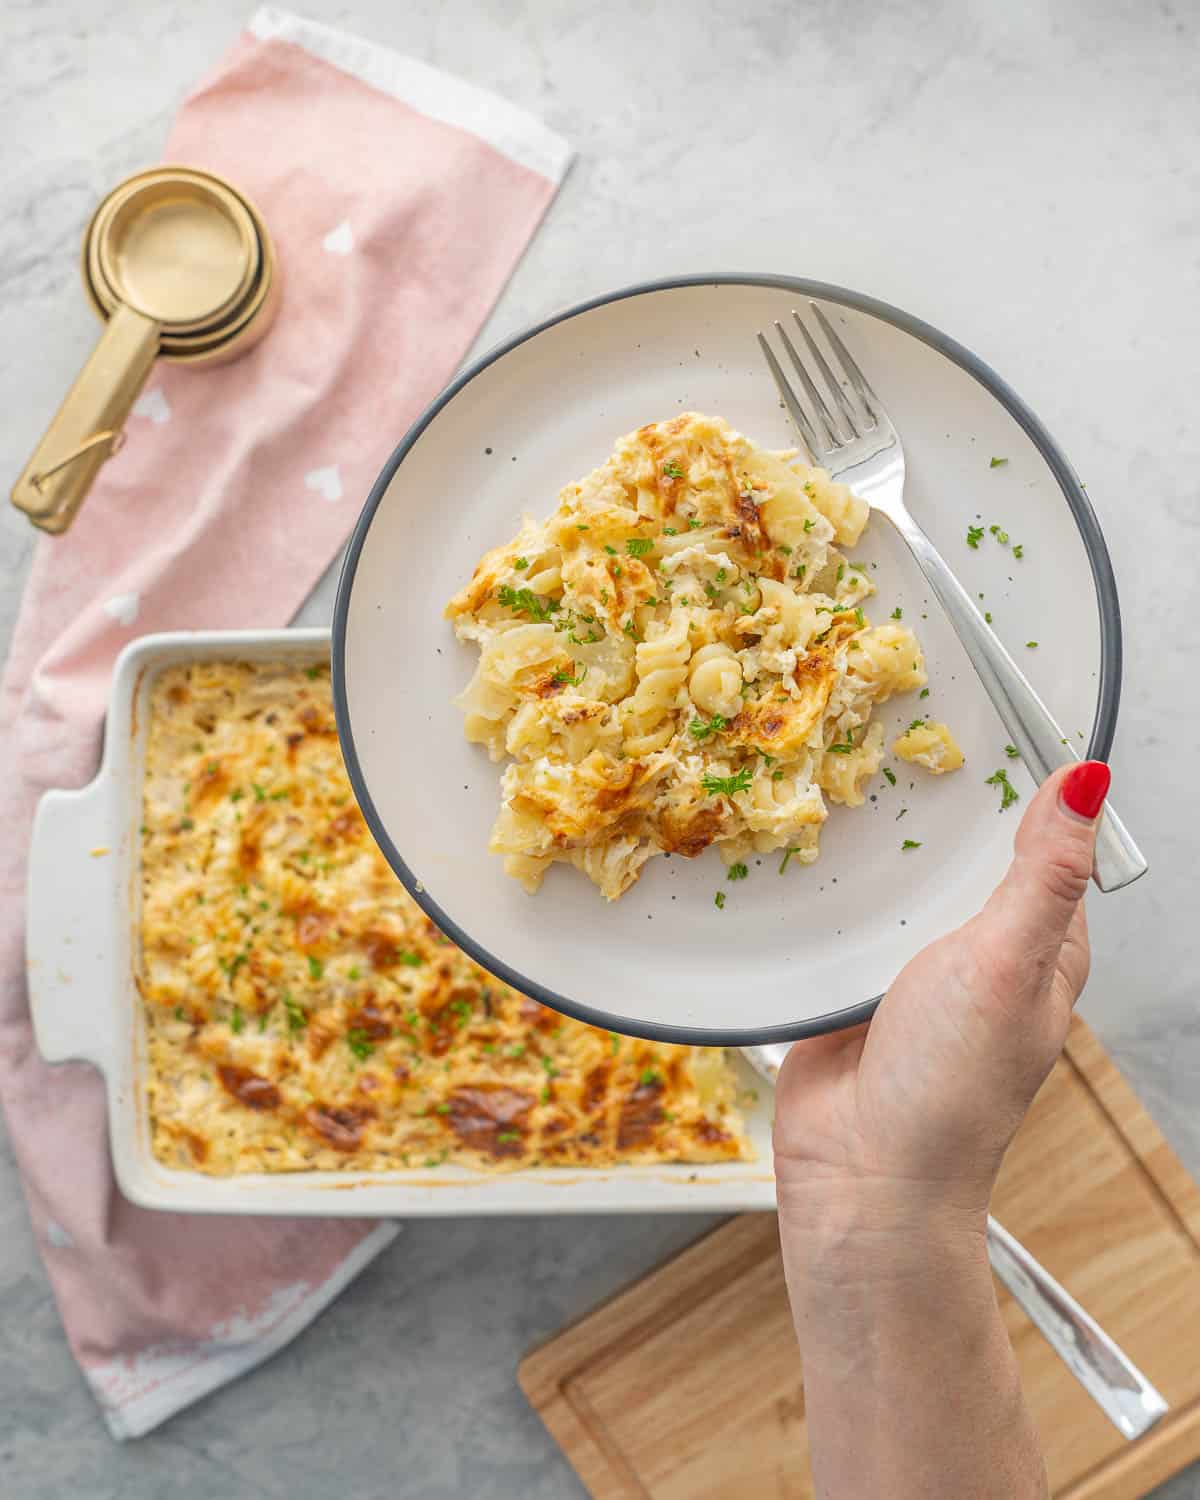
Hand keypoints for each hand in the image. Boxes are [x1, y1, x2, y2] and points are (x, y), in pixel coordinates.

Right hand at [774, 760, 1108, 1240]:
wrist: (859, 1175)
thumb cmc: (951, 1086)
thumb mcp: (1008, 964)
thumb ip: (1042, 875)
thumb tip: (1090, 782)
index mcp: (1043, 945)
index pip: (1047, 840)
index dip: (1028, 778)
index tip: (994, 706)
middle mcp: (981, 949)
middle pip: (963, 851)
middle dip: (936, 800)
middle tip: (898, 721)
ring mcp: (912, 963)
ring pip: (900, 877)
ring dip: (877, 840)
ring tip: (843, 765)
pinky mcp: (851, 978)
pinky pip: (845, 913)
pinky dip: (832, 884)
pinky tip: (807, 842)